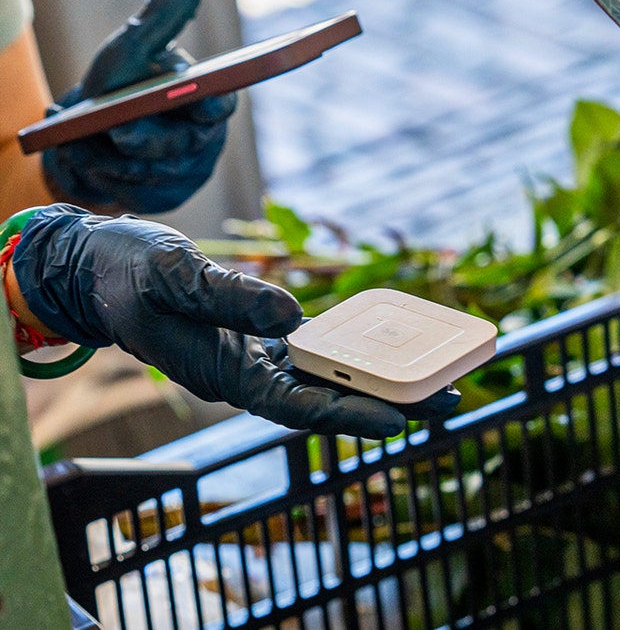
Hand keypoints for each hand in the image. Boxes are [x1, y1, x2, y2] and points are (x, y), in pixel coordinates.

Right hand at [11, 204, 459, 437]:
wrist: (100, 266)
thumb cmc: (129, 272)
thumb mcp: (175, 275)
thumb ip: (231, 298)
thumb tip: (294, 316)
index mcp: (224, 374)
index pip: (298, 406)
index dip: (351, 415)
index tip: (400, 422)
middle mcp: (248, 374)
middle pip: (329, 398)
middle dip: (388, 403)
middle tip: (451, 399)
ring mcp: (256, 357)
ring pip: (329, 376)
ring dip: (380, 380)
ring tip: (440, 378)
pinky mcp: (261, 336)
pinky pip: (317, 350)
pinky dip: (354, 351)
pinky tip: (390, 347)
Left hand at [40, 0, 235, 213]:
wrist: (87, 133)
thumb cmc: (118, 84)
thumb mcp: (133, 46)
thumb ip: (165, 13)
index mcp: (209, 97)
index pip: (222, 104)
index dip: (211, 107)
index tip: (201, 106)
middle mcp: (209, 136)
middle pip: (184, 144)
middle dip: (142, 138)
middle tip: (113, 129)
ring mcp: (193, 170)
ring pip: (157, 172)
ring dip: (114, 157)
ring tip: (90, 142)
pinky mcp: (170, 196)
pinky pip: (141, 195)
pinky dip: (109, 179)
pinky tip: (96, 163)